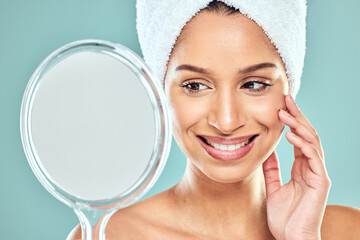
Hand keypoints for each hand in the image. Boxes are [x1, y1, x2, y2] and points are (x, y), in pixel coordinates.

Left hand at [262, 94, 330, 239]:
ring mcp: (317, 173)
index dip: (291, 122)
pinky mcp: (320, 182)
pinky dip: (303, 144)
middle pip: (307, 135)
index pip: (298, 138)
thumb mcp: (273, 186)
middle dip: (297, 116)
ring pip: (312, 142)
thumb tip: (266, 150)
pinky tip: (292, 135)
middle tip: (286, 99)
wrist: (291, 238)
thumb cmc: (283, 216)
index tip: (281, 106)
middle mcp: (311, 167)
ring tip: (285, 113)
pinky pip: (313, 158)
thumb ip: (271, 168)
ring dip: (298, 126)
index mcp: (301, 167)